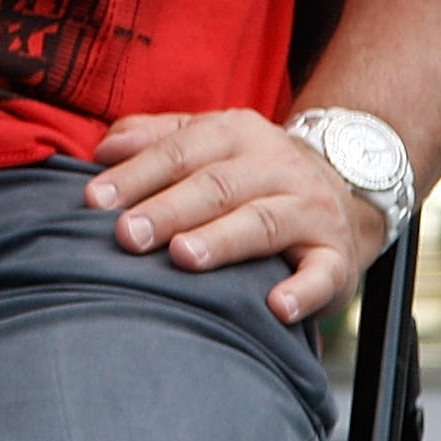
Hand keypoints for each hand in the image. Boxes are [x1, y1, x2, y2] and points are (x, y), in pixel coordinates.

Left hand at [89, 110, 396, 325]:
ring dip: (222, 240)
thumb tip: (102, 150)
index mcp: (234, 133)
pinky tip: (277, 307)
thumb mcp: (205, 140)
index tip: (94, 201)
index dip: (135, 174)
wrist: (345, 187)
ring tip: (183, 258)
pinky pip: (323, 272)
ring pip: (263, 221)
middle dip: (168, 210)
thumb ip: (153, 138)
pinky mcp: (337, 255)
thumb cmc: (250, 170)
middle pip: (216, 185)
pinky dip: (302, 291)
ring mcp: (311, 209)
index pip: (178, 151)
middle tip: (126, 235)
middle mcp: (275, 165)